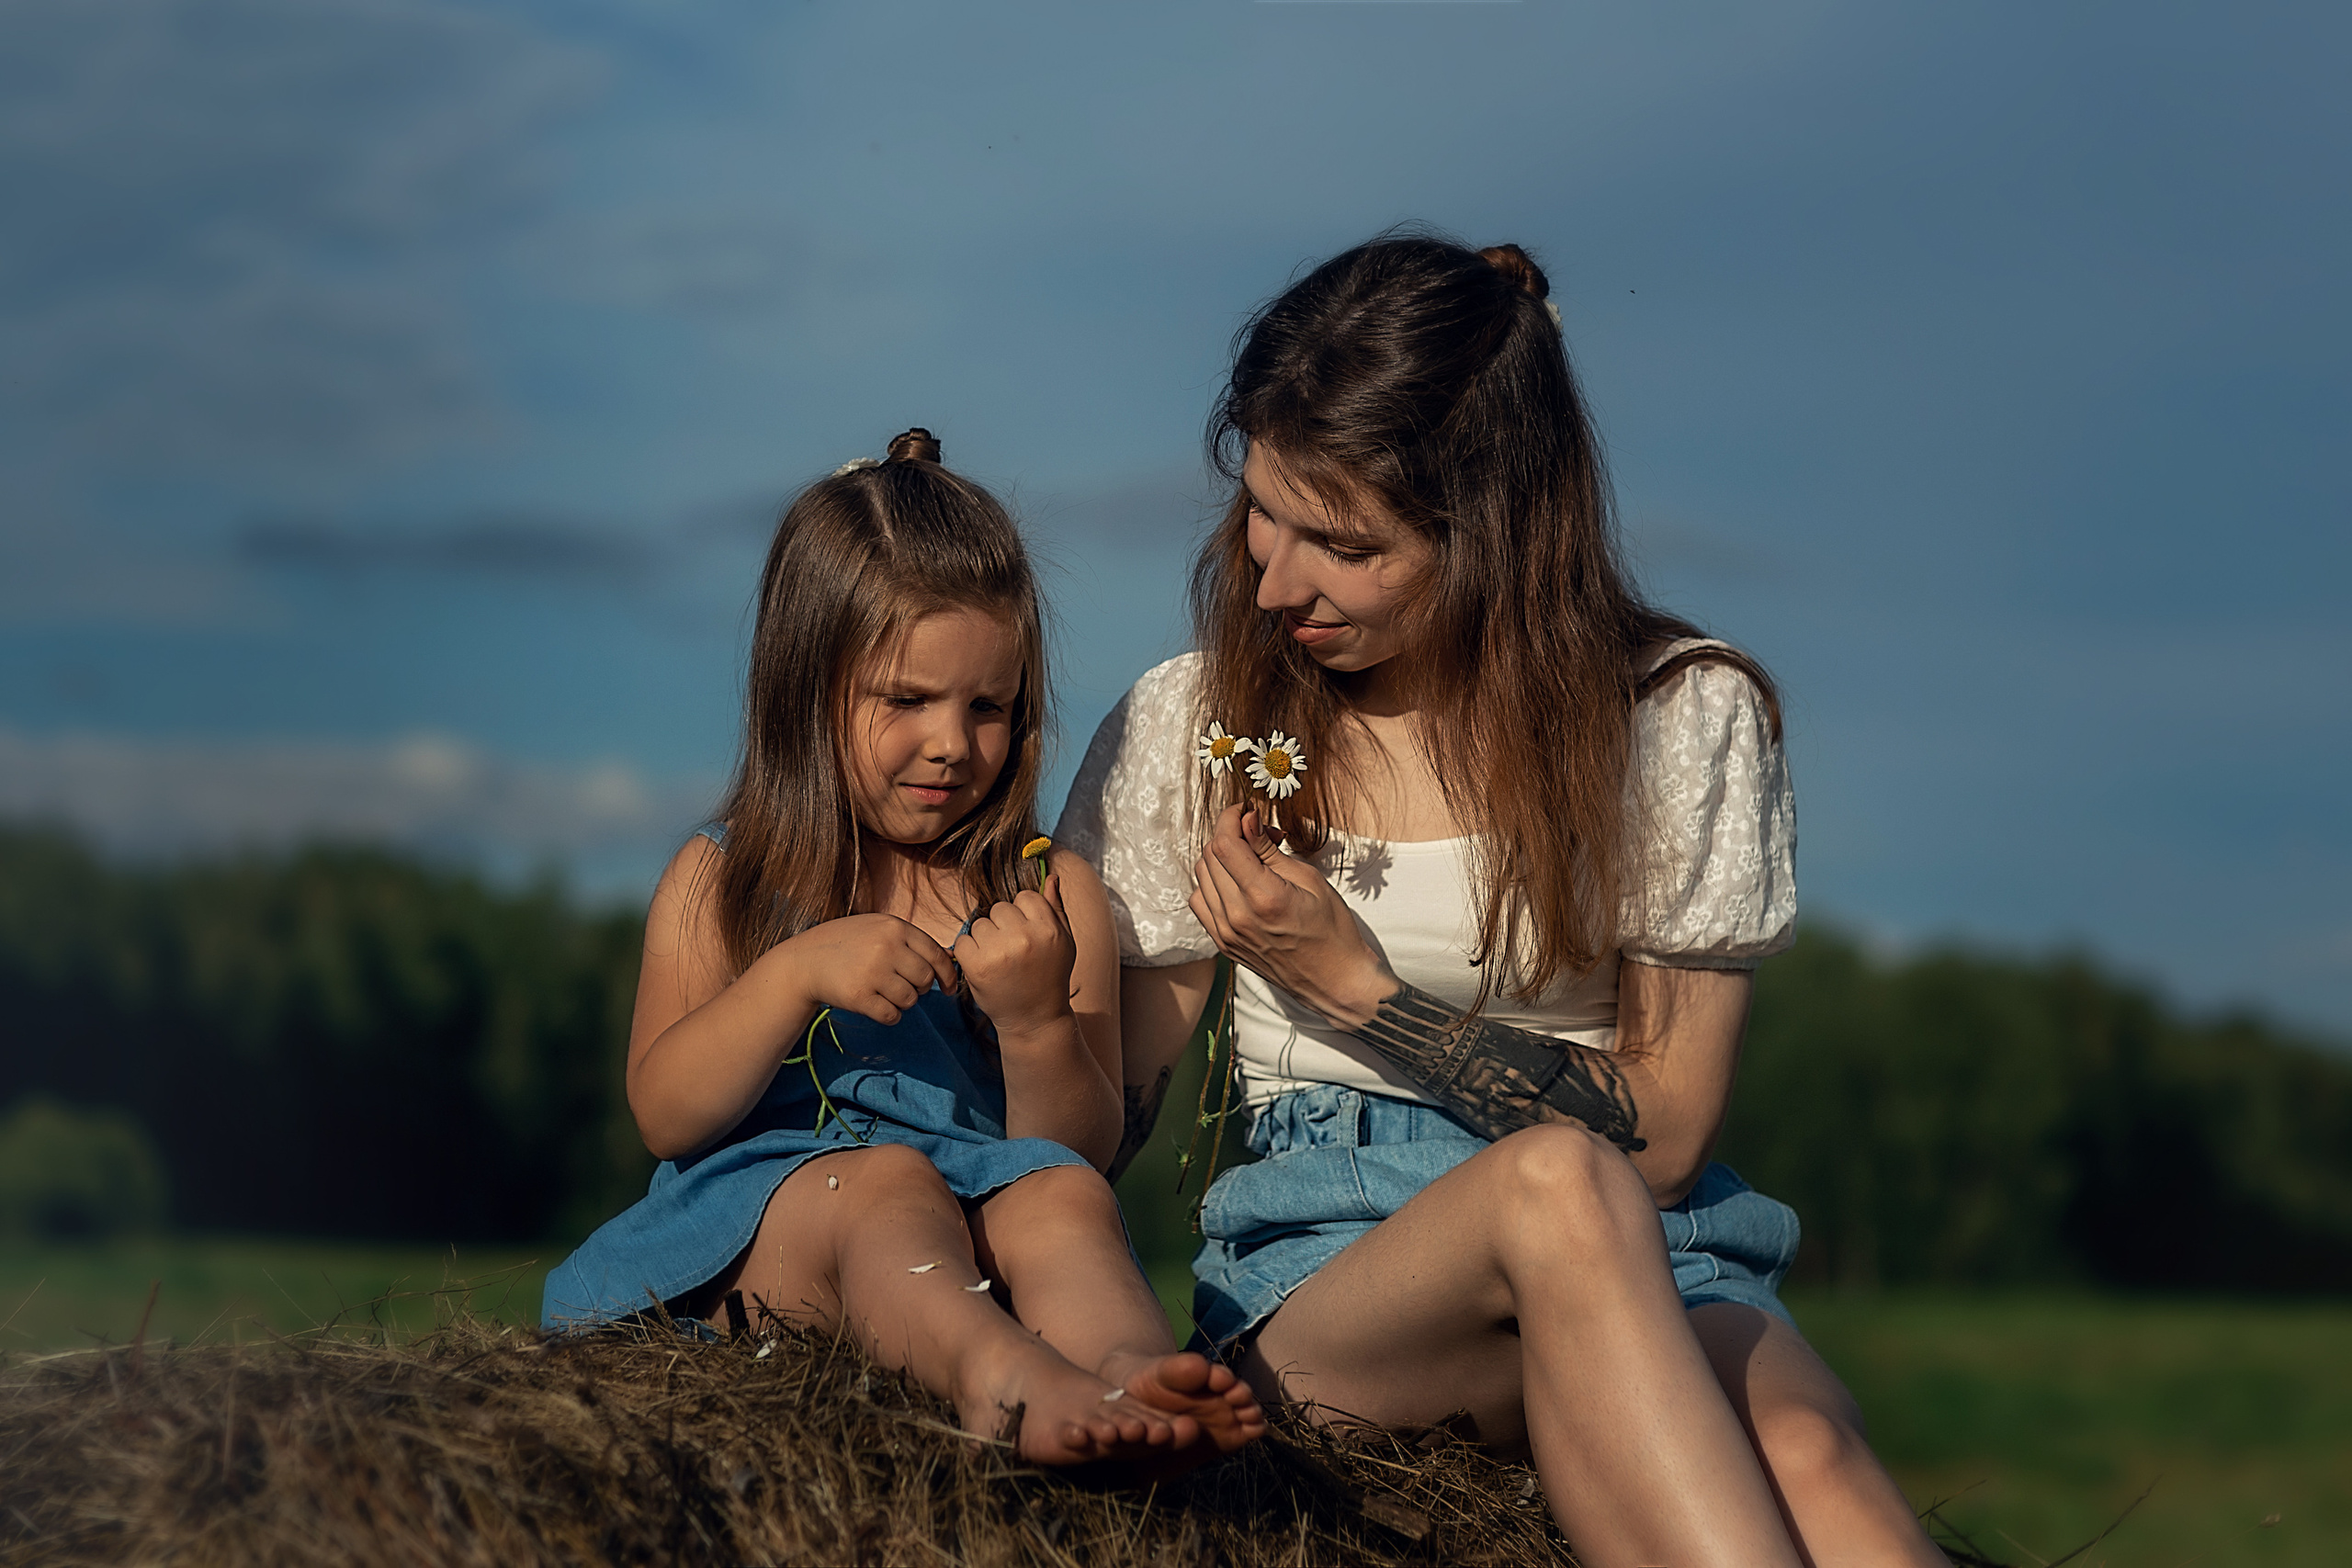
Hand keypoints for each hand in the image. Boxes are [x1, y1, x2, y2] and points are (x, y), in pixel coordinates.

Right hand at [778, 913, 958, 1026]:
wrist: (805, 960)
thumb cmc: (847, 944)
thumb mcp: (878, 928)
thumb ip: (909, 940)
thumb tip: (950, 960)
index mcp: (895, 927)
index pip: (937, 955)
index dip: (948, 976)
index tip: (949, 988)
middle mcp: (886, 947)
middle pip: (925, 979)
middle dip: (920, 989)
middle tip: (904, 987)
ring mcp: (872, 971)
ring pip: (910, 1000)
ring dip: (903, 1003)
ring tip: (886, 994)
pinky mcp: (859, 996)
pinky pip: (892, 1015)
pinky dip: (890, 1015)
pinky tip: (877, 1005)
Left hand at [955, 876, 1076, 1036]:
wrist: (1035, 1020)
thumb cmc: (1050, 978)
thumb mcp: (1063, 943)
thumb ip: (1056, 909)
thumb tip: (1051, 876)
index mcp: (1048, 929)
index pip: (1025, 897)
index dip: (1023, 915)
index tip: (1026, 935)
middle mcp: (1024, 938)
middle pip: (1000, 908)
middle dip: (1002, 926)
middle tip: (1012, 951)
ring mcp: (999, 952)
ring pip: (980, 924)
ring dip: (985, 939)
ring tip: (1000, 961)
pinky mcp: (977, 966)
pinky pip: (962, 941)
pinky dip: (968, 953)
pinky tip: (984, 967)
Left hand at [1188, 805, 1393, 1028]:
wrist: (1335, 981)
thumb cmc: (1332, 929)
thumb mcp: (1309, 880)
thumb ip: (1269, 850)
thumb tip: (1247, 819)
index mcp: (1263, 897)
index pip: (1225, 844)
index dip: (1231, 818)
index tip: (1245, 810)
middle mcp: (1237, 917)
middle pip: (1210, 856)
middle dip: (1229, 834)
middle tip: (1258, 833)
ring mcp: (1226, 934)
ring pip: (1202, 877)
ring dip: (1219, 857)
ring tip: (1249, 858)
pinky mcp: (1223, 944)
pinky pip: (1201, 902)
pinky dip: (1212, 883)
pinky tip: (1236, 882)